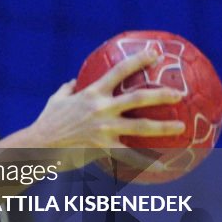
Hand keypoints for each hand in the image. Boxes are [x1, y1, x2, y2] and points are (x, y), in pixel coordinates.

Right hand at [20, 49, 184, 161]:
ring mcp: (104, 129)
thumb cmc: (47, 122)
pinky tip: (164, 167)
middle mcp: (101, 108)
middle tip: (178, 93)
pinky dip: (148, 163)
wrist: (39, 145)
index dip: (138, 60)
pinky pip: (130, 157)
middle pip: (138, 98)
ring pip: (140, 127)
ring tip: (181, 127)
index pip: (119, 71)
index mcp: (92, 93)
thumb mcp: (56, 100)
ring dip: (164, 127)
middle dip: (161, 94)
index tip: (155, 54)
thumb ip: (68, 89)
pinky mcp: (103, 148)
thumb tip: (74, 81)